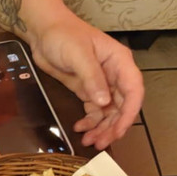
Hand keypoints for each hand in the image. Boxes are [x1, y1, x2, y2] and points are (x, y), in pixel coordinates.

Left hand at [27, 15, 143, 150]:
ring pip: (108, 111)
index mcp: (119, 62)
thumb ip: (92, 78)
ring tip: (88, 141)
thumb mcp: (78, 55)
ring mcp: (100, 83)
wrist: (43, 32)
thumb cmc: (63, 35)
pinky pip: (93, 110)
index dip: (129, 113)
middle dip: (113, 126)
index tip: (120, 130)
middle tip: (101, 143)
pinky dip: (89, 122)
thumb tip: (104, 102)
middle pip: (122, 106)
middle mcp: (114, 74)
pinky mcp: (86, 89)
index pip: (133, 91)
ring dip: (101, 128)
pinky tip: (80, 128)